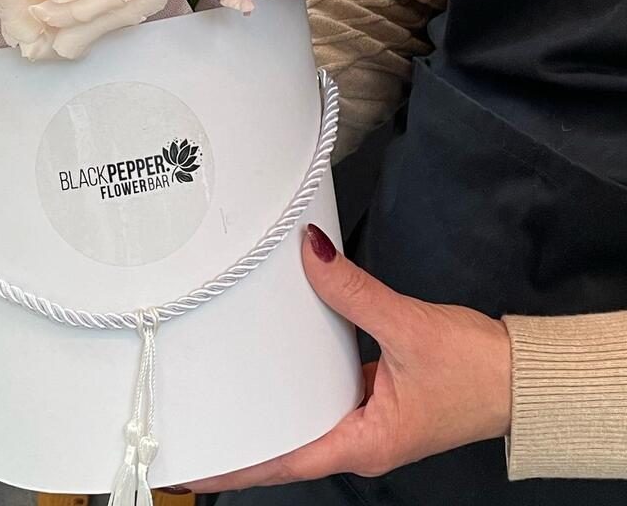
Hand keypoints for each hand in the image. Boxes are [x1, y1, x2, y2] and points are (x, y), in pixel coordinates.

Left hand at [185, 225, 511, 491]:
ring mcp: (370, 420)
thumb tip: (311, 254)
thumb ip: (352, 291)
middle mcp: (362, 440)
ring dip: (274, 407)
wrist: (521, 375)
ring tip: (229, 388)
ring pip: (308, 416)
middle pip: (290, 444)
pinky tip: (283, 359)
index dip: (239, 464)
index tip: (199, 466)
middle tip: (200, 419)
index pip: (286, 460)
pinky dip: (304, 380)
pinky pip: (329, 392)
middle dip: (246, 436)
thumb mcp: (406, 325)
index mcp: (364, 443)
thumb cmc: (476, 370)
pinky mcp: (380, 397)